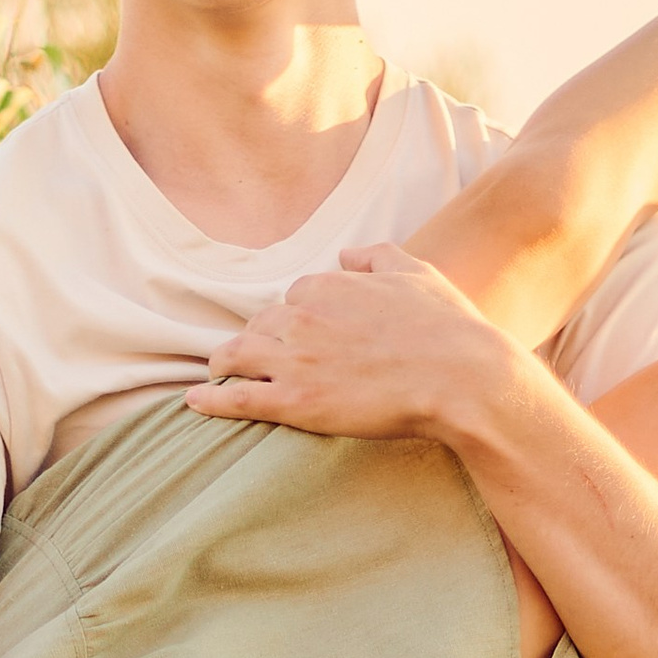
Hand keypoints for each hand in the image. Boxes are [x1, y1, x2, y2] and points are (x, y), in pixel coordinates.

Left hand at [184, 244, 513, 444]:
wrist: (462, 377)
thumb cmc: (448, 327)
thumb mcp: (416, 271)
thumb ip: (376, 256)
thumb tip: (347, 255)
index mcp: (329, 284)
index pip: (294, 296)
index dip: (296, 316)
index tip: (301, 333)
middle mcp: (303, 316)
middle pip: (261, 324)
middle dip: (258, 338)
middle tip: (255, 357)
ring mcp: (295, 359)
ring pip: (238, 355)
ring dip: (223, 363)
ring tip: (215, 374)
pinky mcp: (295, 400)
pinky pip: (238, 396)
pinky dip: (211, 399)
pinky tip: (195, 402)